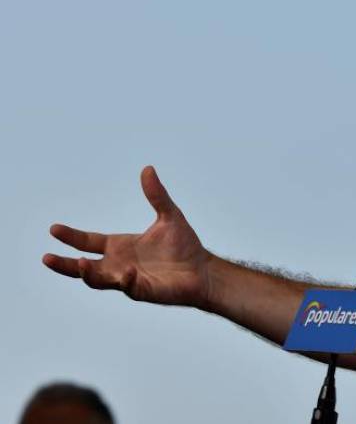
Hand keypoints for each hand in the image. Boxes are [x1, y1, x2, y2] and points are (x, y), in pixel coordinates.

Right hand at [44, 166, 213, 308]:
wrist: (203, 270)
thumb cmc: (184, 246)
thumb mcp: (169, 216)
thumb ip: (156, 195)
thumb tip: (147, 169)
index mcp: (121, 246)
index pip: (90, 242)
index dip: (72, 237)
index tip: (54, 229)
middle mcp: (120, 264)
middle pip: (84, 267)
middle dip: (65, 264)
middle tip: (47, 258)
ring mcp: (130, 280)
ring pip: (100, 281)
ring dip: (89, 274)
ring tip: (81, 263)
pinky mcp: (144, 291)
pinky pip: (129, 287)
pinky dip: (126, 280)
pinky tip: (128, 272)